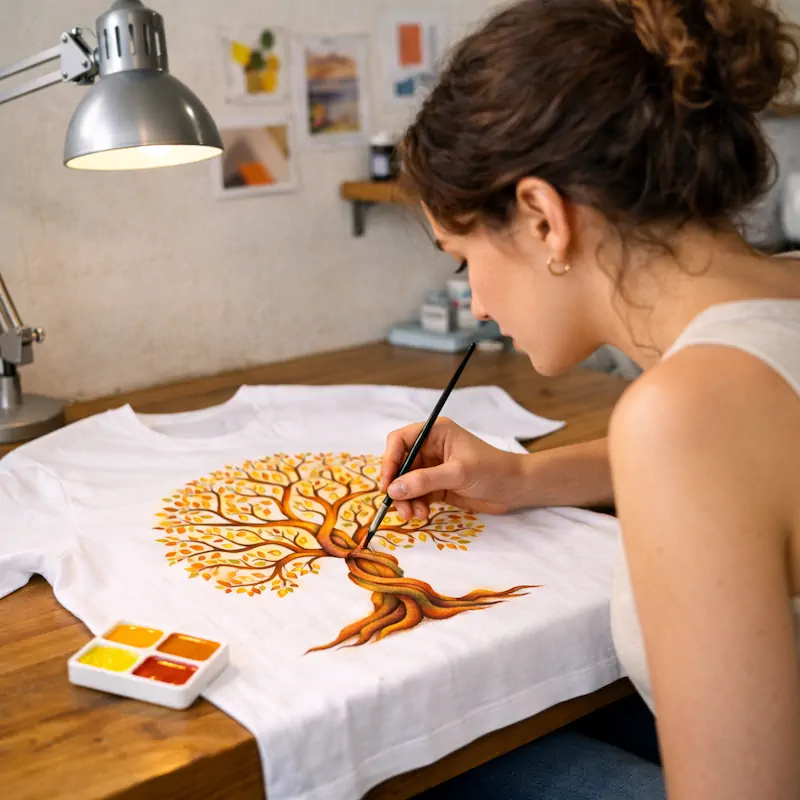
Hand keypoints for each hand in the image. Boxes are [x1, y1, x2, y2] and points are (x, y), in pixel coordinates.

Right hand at [378, 418, 526, 520]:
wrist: (516, 489)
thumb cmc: (492, 470)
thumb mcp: (458, 473)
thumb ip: (425, 480)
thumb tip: (393, 489)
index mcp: (435, 432)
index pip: (400, 440)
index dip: (389, 460)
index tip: (387, 483)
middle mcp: (430, 447)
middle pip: (400, 464)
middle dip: (397, 486)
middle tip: (399, 507)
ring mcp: (433, 467)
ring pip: (406, 482)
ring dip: (406, 499)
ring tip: (415, 516)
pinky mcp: (437, 485)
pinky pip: (417, 494)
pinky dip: (416, 505)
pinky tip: (422, 515)